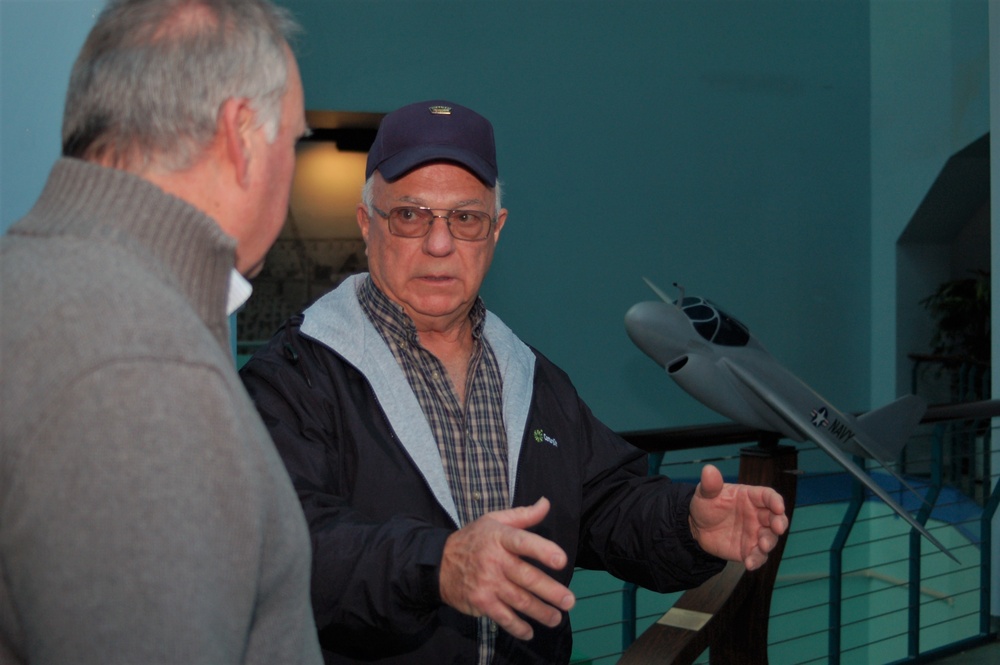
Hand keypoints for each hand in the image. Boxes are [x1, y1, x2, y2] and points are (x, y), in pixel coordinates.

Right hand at [439, 497, 575, 639]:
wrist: (438, 563)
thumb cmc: (473, 540)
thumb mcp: (493, 520)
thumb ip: (523, 515)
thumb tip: (546, 503)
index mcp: (499, 537)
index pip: (523, 542)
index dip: (543, 550)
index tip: (561, 561)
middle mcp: (494, 561)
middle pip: (526, 577)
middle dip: (550, 591)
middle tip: (569, 601)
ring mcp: (487, 584)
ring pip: (519, 600)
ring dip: (540, 611)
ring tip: (557, 618)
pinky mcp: (481, 602)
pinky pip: (503, 617)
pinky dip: (517, 627)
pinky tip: (530, 632)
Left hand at [688, 464, 788, 570]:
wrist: (696, 528)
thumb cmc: (706, 505)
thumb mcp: (705, 493)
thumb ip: (710, 484)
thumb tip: (709, 469)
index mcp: (750, 497)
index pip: (768, 496)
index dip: (775, 501)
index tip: (778, 506)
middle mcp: (757, 515)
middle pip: (776, 518)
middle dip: (780, 522)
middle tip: (778, 528)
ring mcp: (755, 533)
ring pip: (770, 538)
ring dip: (769, 542)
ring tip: (763, 546)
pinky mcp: (749, 549)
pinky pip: (758, 556)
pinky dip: (757, 560)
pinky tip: (750, 563)